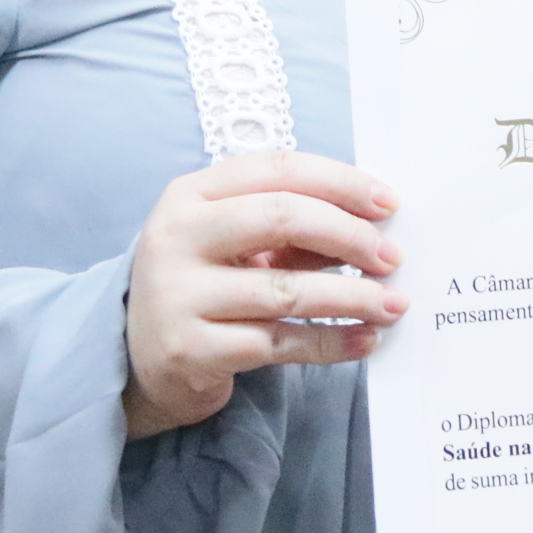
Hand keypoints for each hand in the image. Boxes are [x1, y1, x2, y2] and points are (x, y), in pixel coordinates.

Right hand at [122, 152, 406, 438]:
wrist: (139, 363)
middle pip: (282, 217)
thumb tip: (374, 225)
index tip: (389, 204)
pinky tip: (365, 339)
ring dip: (352, 297)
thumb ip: (291, 228)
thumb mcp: (236, 245)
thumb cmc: (204, 288)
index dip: (340, 182)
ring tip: (393, 304)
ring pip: (286, 289)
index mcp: (190, 195)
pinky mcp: (191, 350)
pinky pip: (279, 344)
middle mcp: (176, 237)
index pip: (278, 169)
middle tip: (391, 258)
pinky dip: (331, 342)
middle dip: (350, 235)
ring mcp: (178, 295)